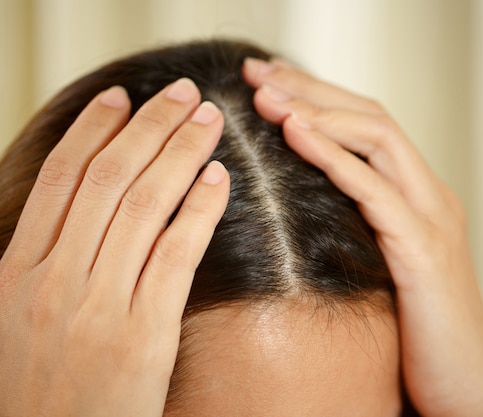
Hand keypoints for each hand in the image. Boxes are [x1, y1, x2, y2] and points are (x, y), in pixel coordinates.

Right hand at [0, 79, 228, 415]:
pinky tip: (219, 179)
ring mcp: (97, 306)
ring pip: (144, 205)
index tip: (124, 97)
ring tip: (209, 122)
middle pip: (108, 179)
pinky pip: (176, 253)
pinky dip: (199, 210)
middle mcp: (52, 280)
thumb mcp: (21, 319)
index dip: (95, 130)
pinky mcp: (142, 334)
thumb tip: (86, 208)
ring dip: (182, 154)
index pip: (60, 179)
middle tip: (184, 94)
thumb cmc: (43, 389)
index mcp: (16, 273)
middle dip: (150, 127)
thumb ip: (48, 262)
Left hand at [243, 58, 482, 416]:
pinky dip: (334, 156)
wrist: (468, 386)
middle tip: (257, 68)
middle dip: (311, 88)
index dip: (317, 97)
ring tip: (267, 93)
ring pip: (376, 138)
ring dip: (317, 110)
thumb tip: (304, 207)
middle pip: (370, 116)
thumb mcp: (383, 265)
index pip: (367, 125)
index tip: (268, 82)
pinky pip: (375, 190)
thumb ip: (358, 228)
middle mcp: (428, 195)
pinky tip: (297, 133)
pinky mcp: (424, 250)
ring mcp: (431, 218)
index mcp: (416, 197)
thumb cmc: (419, 332)